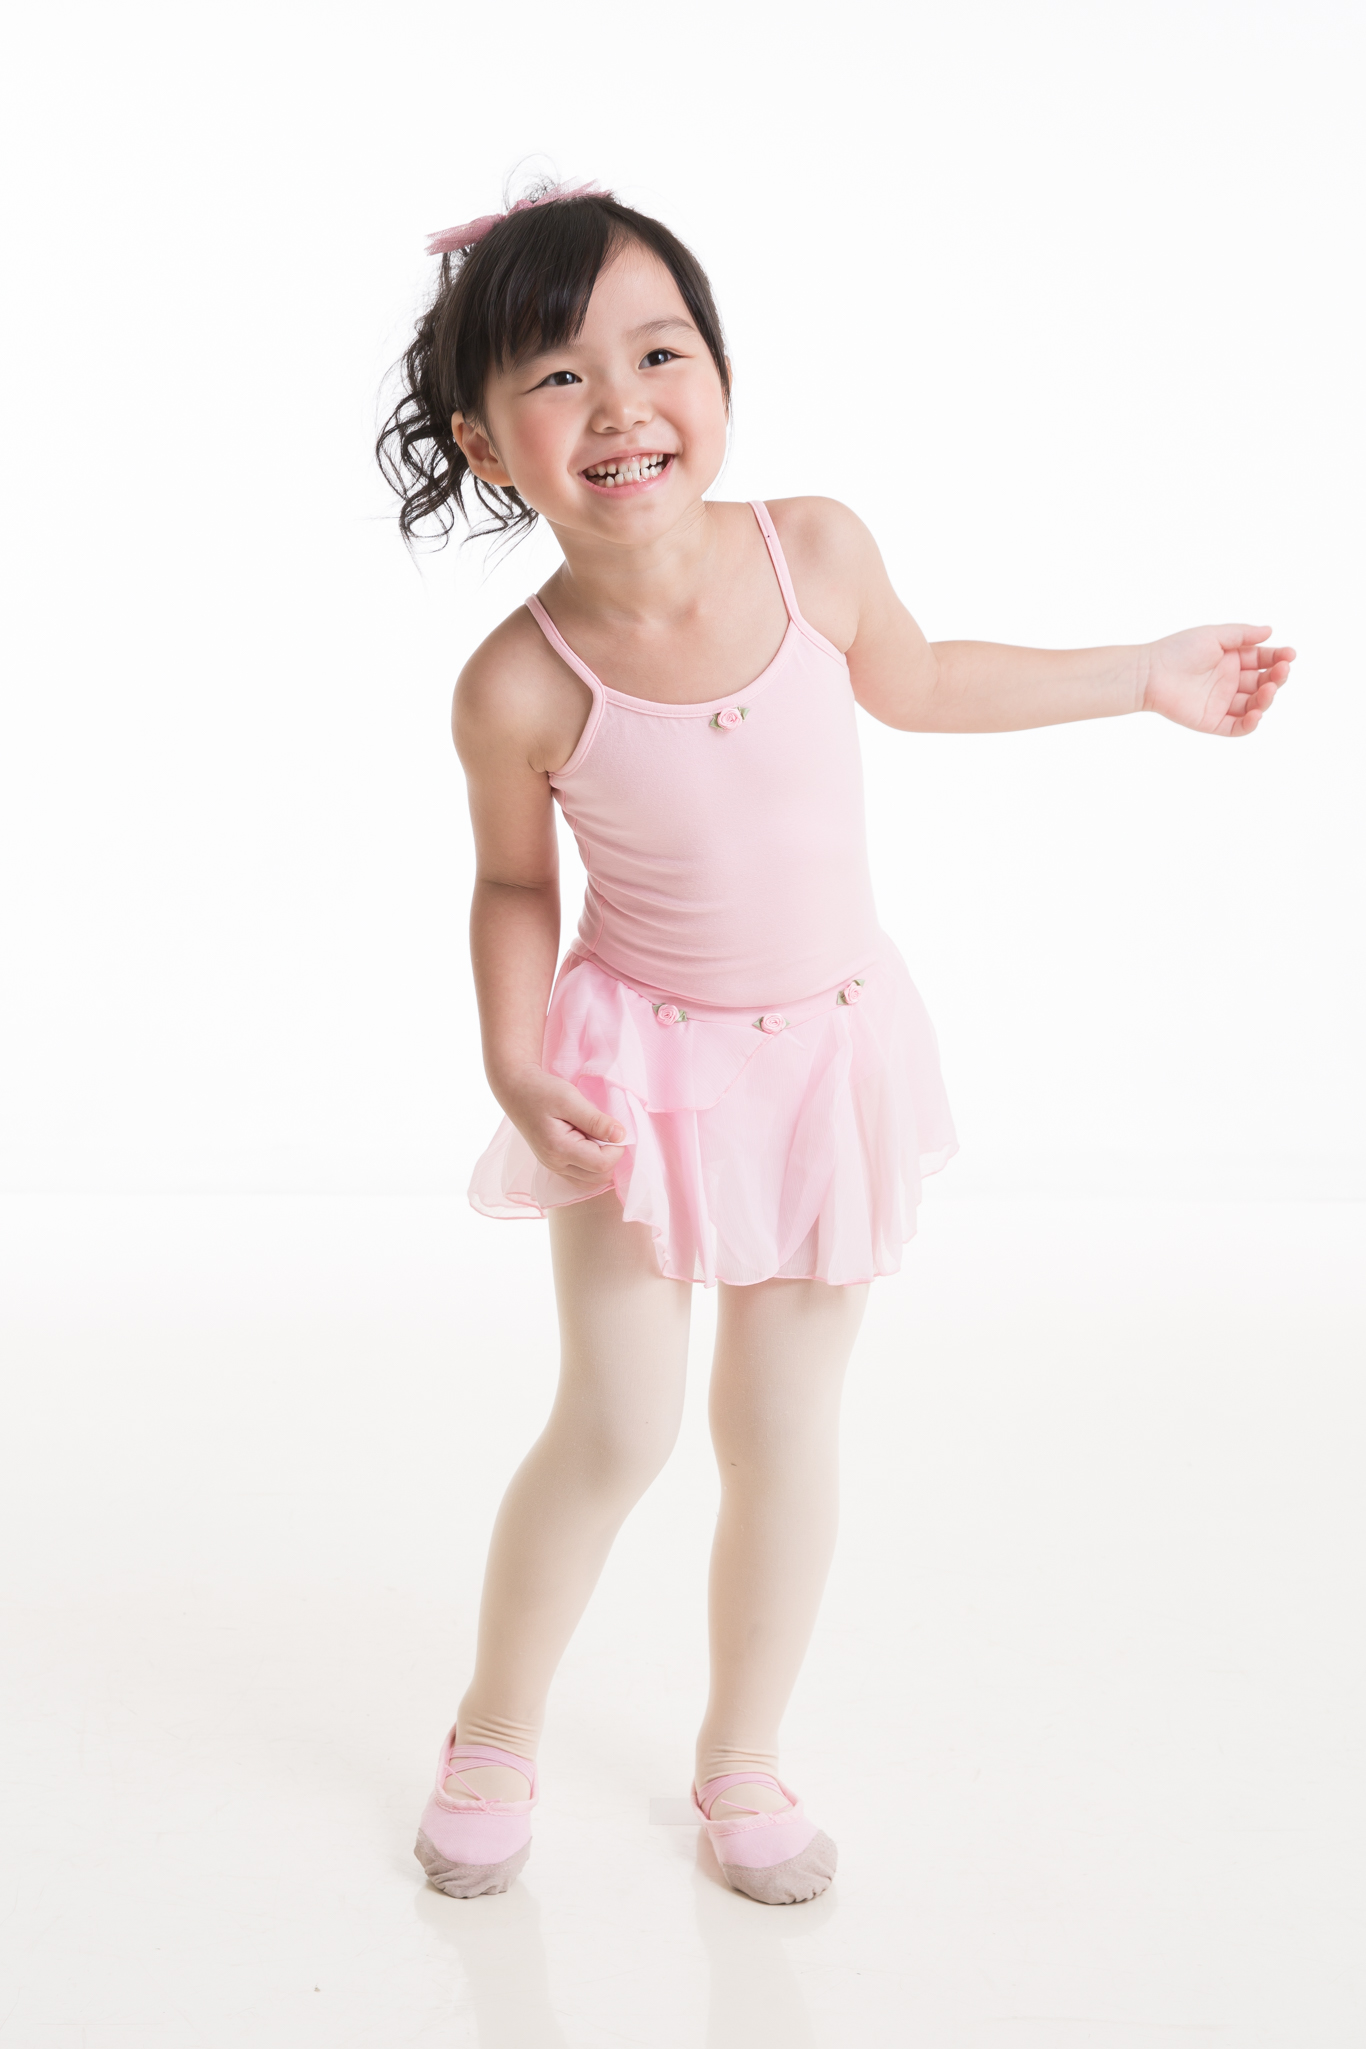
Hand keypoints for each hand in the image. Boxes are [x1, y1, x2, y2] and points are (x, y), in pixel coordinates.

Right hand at [499, 1065, 627, 1188]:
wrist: (516, 1090)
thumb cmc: (541, 1090)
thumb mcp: (570, 1098)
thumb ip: (595, 1120)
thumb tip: (621, 1136)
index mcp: (559, 1149)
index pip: (602, 1164)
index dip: (617, 1148)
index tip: (614, 1128)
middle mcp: (555, 1164)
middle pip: (599, 1178)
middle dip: (611, 1156)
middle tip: (605, 1132)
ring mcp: (553, 1167)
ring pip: (592, 1182)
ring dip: (602, 1163)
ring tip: (596, 1137)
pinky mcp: (554, 1164)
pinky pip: (581, 1177)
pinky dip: (592, 1166)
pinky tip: (589, 1145)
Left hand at [1140, 626, 1294, 735]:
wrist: (1150, 673)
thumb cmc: (1177, 650)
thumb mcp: (1214, 636)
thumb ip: (1242, 635)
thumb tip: (1270, 631)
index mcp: (1233, 660)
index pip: (1264, 660)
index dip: (1279, 658)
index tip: (1290, 655)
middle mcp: (1231, 682)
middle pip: (1264, 683)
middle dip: (1277, 677)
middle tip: (1282, 670)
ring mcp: (1223, 702)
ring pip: (1255, 705)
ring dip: (1267, 698)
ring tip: (1268, 689)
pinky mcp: (1213, 721)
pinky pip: (1237, 727)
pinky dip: (1250, 724)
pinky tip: (1256, 714)